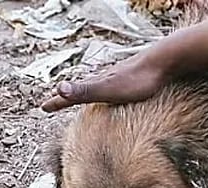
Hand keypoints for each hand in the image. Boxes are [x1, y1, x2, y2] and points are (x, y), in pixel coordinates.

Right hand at [40, 14, 207, 112]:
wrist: (165, 61)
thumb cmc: (138, 79)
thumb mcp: (107, 89)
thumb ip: (84, 90)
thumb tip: (59, 88)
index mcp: (97, 83)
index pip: (71, 94)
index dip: (57, 101)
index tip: (43, 107)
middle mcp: (105, 78)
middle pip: (82, 88)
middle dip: (68, 94)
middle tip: (58, 99)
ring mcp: (119, 77)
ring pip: (97, 85)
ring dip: (87, 90)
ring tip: (83, 95)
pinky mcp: (133, 78)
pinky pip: (113, 86)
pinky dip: (105, 90)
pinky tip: (115, 91)